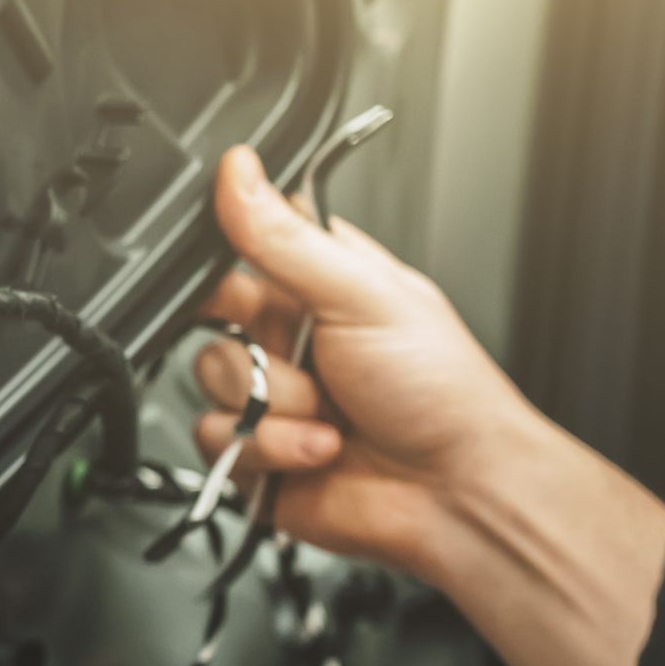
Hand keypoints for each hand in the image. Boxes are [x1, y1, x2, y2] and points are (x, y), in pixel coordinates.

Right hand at [194, 145, 539, 575]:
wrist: (456, 494)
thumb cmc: (442, 391)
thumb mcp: (363, 294)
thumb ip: (286, 237)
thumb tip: (240, 171)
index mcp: (314, 285)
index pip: (237, 248)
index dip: (220, 263)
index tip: (234, 284)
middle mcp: (287, 338)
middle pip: (209, 321)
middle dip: (257, 349)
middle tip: (301, 355)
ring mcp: (271, 397)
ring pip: (208, 384)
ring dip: (275, 406)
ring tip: (331, 415)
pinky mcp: (255, 452)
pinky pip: (215, 440)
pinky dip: (271, 448)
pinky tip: (319, 449)